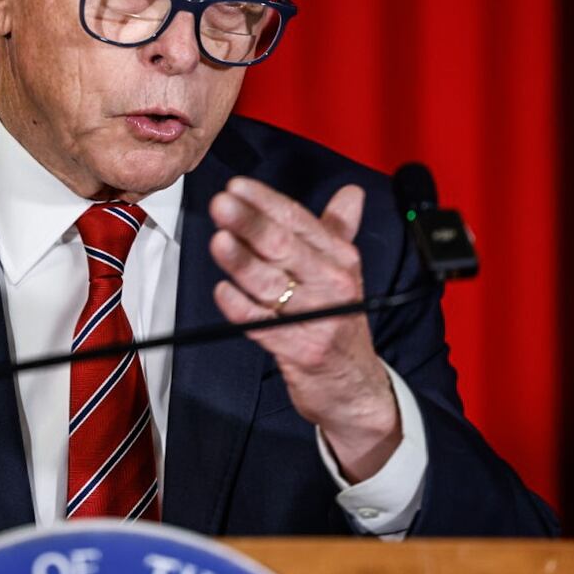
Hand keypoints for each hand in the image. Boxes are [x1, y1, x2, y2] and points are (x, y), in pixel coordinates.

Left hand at [209, 176, 401, 480]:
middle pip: (283, 246)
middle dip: (249, 222)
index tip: (237, 187)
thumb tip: (350, 194)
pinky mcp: (299, 348)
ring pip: (269, 282)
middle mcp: (332, 283)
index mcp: (341, 259)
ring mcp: (316, 316)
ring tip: (218, 241)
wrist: (355, 386)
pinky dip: (239, 306)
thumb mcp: (345, 274)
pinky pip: (261, 322)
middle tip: (221, 204)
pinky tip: (222, 291)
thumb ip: (340, 231)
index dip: (266, 201)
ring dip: (240, 260)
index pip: (300, 220)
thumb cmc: (340, 321)